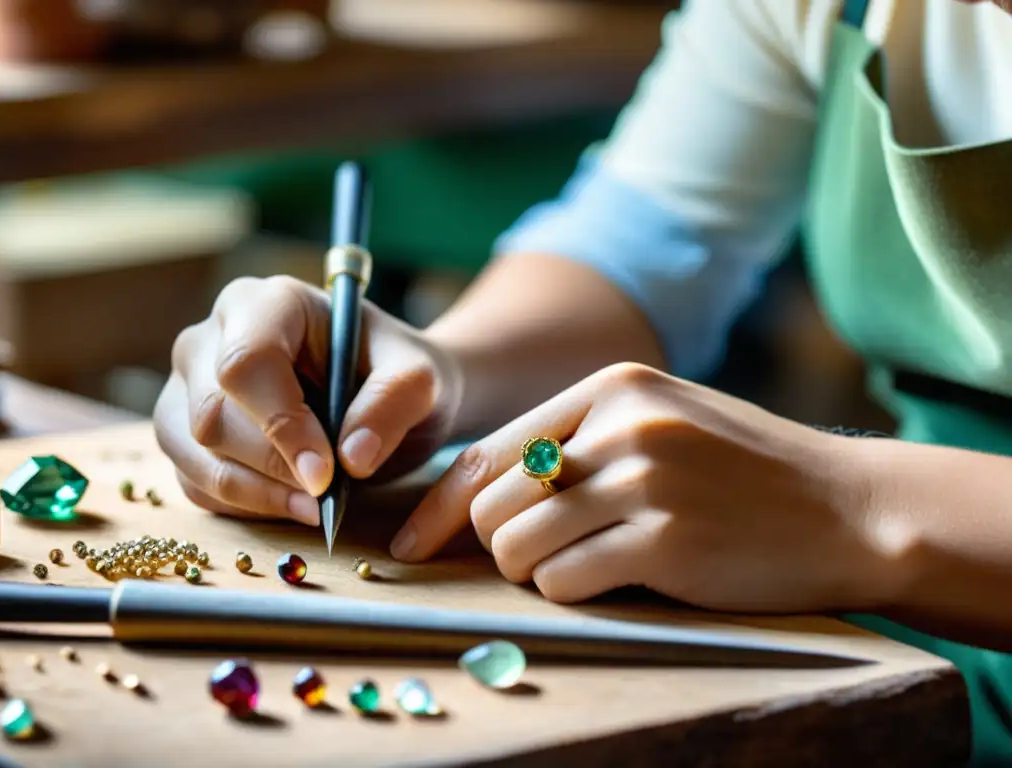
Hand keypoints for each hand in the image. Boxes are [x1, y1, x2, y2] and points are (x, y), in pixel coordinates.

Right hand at [154, 276, 461, 524]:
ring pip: (193, 452)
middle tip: (327, 497)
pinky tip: (292, 503)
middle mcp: (212, 337)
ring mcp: (188, 387)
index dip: (280, 424)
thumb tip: (352, 456)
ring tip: (314, 507)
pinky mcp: (184, 434)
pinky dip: (242, 505)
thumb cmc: (396, 373)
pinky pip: (194, 481)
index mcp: (267, 303)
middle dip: (272, 467)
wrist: (387, 395)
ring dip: (255, 493)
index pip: (246, 362)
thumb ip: (392, 404)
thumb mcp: (419, 378)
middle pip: (213, 414)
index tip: (325, 474)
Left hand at [391, 363, 897, 611]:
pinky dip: (572, 592)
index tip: (413, 543)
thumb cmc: (746, 470)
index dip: (442, 504)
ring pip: (518, 546)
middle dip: (498, 545)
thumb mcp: (662, 422)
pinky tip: (619, 579)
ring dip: (533, 571)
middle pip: (493, 502)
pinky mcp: (665, 542)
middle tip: (539, 557)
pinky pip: (564, 582)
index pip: (491, 450)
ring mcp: (645, 481)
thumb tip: (481, 496)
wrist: (848, 508)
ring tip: (583, 565)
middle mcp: (623, 425)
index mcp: (614, 386)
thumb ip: (578, 444)